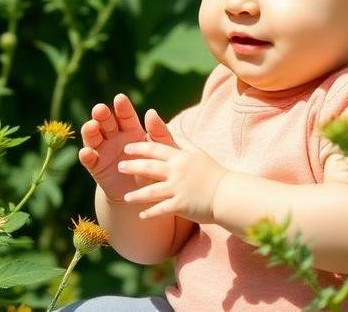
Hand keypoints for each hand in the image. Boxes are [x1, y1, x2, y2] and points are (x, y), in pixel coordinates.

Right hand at [78, 93, 153, 202]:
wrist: (144, 194)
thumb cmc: (156, 168)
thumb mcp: (161, 150)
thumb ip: (158, 133)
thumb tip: (151, 112)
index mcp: (131, 129)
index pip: (125, 115)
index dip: (122, 107)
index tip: (120, 98)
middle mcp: (114, 136)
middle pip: (105, 122)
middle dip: (102, 114)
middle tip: (100, 109)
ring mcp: (103, 150)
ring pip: (93, 136)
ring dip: (90, 130)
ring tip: (91, 125)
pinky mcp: (96, 167)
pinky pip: (89, 160)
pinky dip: (86, 155)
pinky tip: (86, 152)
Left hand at [116, 109, 229, 223]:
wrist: (228, 193)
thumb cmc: (214, 173)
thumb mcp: (198, 154)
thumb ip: (183, 144)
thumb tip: (172, 131)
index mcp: (181, 157)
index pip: (155, 149)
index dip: (139, 148)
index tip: (126, 148)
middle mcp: (177, 171)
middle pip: (149, 167)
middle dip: (132, 167)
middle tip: (119, 167)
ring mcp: (178, 189)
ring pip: (151, 191)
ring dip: (137, 194)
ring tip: (126, 197)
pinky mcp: (181, 205)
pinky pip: (161, 209)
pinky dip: (150, 213)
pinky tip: (141, 216)